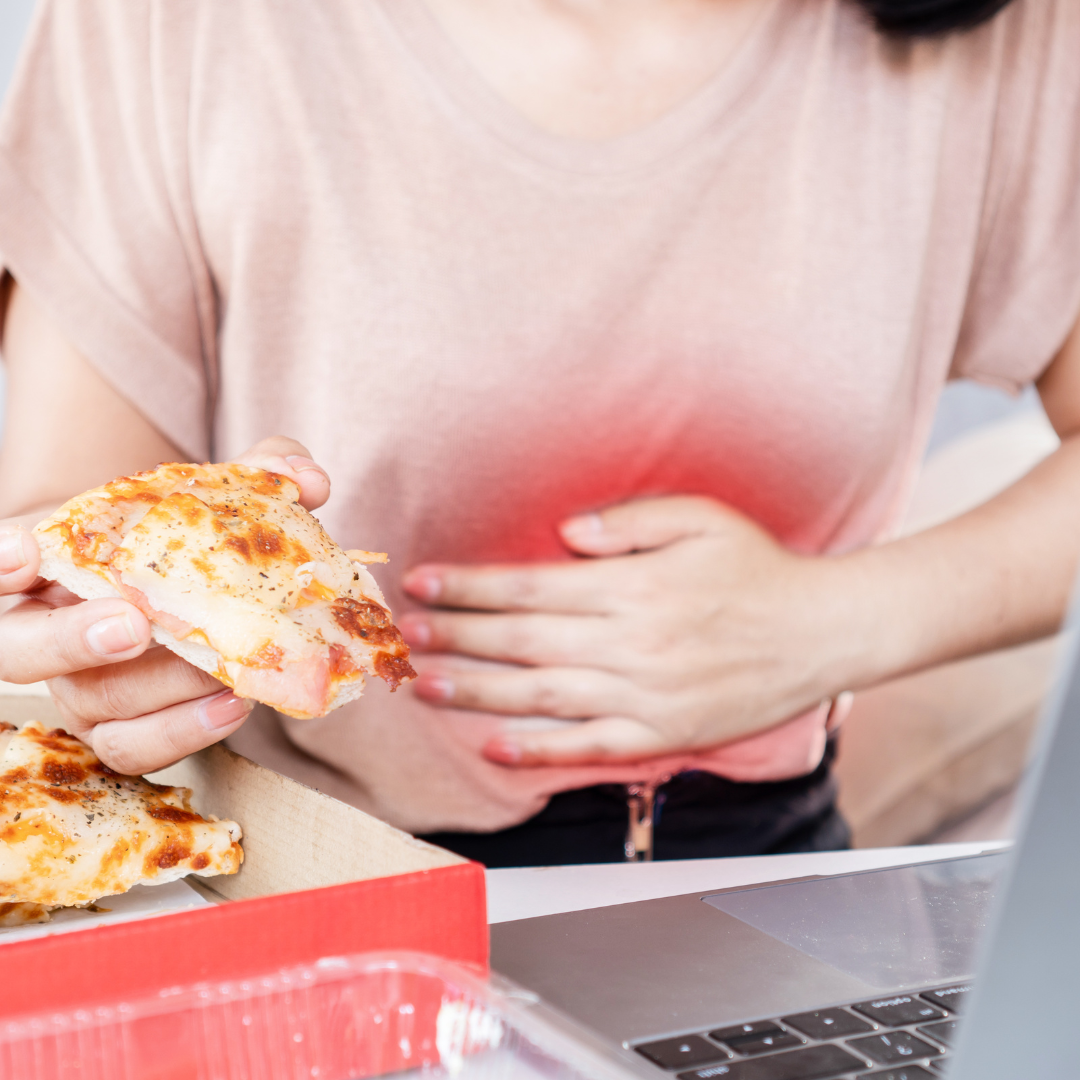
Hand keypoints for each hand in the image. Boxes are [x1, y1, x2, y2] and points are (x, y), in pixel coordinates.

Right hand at [0, 437, 330, 774]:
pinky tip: (235, 703)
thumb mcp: (210, 497)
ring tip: (218, 669)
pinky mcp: (116, 732)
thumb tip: (307, 480)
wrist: (190, 596)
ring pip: (92, 703)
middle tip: (132, 624)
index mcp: (45, 561)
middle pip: (19, 650)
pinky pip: (134, 748)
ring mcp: (76, 688)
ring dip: (158, 687)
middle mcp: (41, 629)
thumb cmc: (180, 540)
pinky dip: (184, 731)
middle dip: (72, 639)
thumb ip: (253, 474)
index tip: (26, 548)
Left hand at [401, 496, 859, 767]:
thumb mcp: (701, 518)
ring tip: (426, 685)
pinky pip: (590, 746)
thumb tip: (566, 534)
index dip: (470, 587)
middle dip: (457, 636)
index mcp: (633, 587)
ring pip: (542, 697)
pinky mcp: (664, 734)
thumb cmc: (759, 568)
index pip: (530, 586)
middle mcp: (631, 643)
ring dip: (477, 693)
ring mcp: (645, 695)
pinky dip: (539, 750)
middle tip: (406, 633)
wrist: (823, 632)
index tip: (425, 582)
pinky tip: (493, 747)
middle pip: (522, 641)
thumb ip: (629, 521)